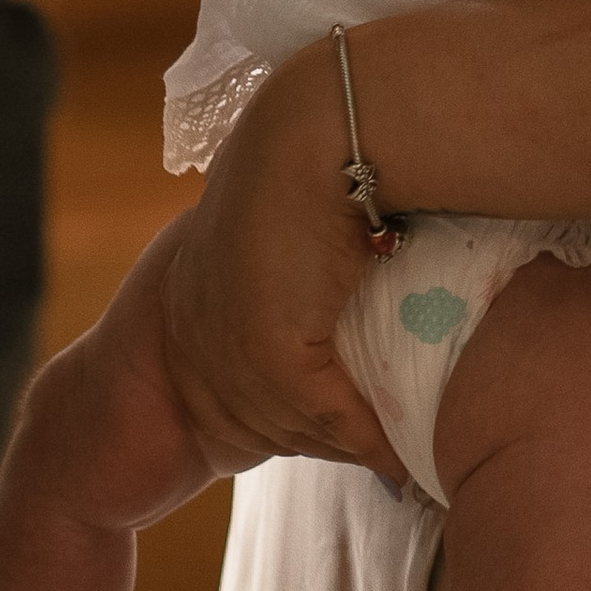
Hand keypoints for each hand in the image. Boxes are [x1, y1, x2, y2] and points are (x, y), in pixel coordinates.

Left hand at [158, 53, 395, 476]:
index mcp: (189, 291)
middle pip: (252, 419)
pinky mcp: (274, 353)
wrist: (323, 129)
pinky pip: (328, 416)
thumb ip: (293, 273)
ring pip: (293, 425)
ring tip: (399, 460)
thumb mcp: (288, 227)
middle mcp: (195, 325)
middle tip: (375, 455)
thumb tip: (328, 291)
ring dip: (348, 446)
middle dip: (312, 440)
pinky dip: (369, 438)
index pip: (225, 385)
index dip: (280, 413)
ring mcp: (229, 344)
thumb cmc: (315, 155)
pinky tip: (402, 451)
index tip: (331, 426)